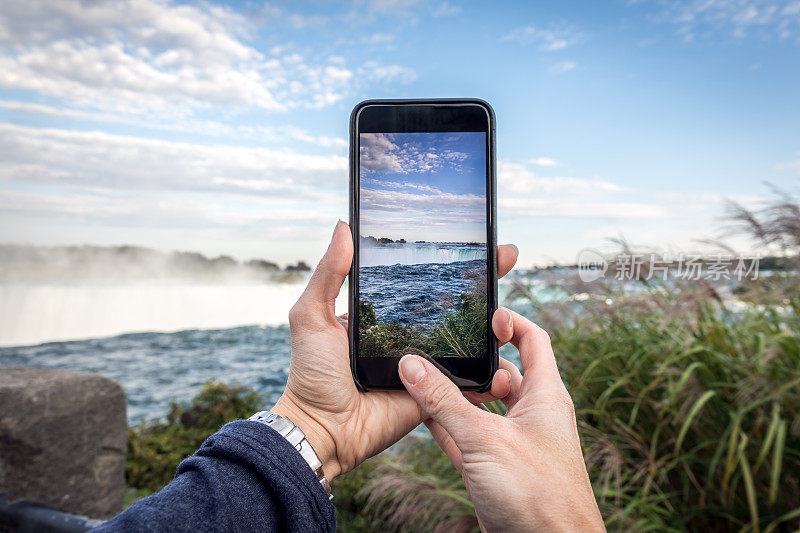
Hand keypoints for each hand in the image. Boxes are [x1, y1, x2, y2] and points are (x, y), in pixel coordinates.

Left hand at [271, 221, 518, 479]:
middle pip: (454, 304)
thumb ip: (328, 275)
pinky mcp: (437, 392)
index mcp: (385, 314)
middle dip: (484, 280)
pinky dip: (489, 369)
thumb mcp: (311, 316)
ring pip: (468, 339)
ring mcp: (426, 364)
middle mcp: (410, 335)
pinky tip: (508, 348)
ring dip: (494, 322)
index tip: (474, 238)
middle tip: (506, 256)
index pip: (423, 280)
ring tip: (507, 301)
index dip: (448, 261)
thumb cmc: (312, 374)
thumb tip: (343, 227)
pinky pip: (468, 379)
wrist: (324, 429)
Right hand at [398, 309, 603, 531]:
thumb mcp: (485, 440)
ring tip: (424, 380)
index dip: (509, 322)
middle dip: (472, 363)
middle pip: (502, 373)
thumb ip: (445, 402)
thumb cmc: (537, 495)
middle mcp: (533, 415)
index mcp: (545, 396)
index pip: (533, 340)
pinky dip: (449, 426)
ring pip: (483, 407)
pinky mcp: (498, 469)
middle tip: (440, 351)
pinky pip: (470, 437)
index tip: (481, 314)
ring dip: (457, 396)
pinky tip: (423, 417)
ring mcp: (515, 443)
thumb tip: (411, 364)